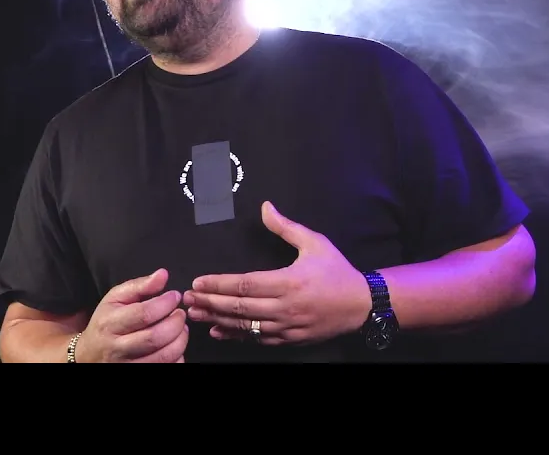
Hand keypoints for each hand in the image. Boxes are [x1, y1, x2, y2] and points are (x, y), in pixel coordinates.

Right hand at [75, 268, 188, 362]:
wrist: (89, 354)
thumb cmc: (106, 322)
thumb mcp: (115, 299)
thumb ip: (139, 285)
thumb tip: (163, 275)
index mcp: (110, 323)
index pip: (144, 314)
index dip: (165, 304)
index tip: (174, 296)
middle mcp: (117, 348)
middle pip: (155, 337)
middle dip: (176, 323)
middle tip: (180, 314)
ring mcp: (127, 366)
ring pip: (163, 356)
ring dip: (180, 340)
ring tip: (181, 329)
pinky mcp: (137, 374)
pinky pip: (166, 368)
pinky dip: (177, 357)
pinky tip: (173, 346)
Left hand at [184, 202, 369, 345]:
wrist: (361, 305)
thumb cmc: (336, 270)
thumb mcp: (315, 243)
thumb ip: (286, 227)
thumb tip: (264, 207)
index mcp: (289, 282)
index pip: (245, 284)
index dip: (219, 284)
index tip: (199, 281)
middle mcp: (285, 307)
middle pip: (238, 307)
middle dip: (209, 302)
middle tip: (187, 298)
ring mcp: (286, 327)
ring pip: (245, 326)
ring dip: (217, 320)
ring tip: (195, 314)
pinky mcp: (289, 339)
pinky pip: (257, 340)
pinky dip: (235, 336)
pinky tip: (218, 331)